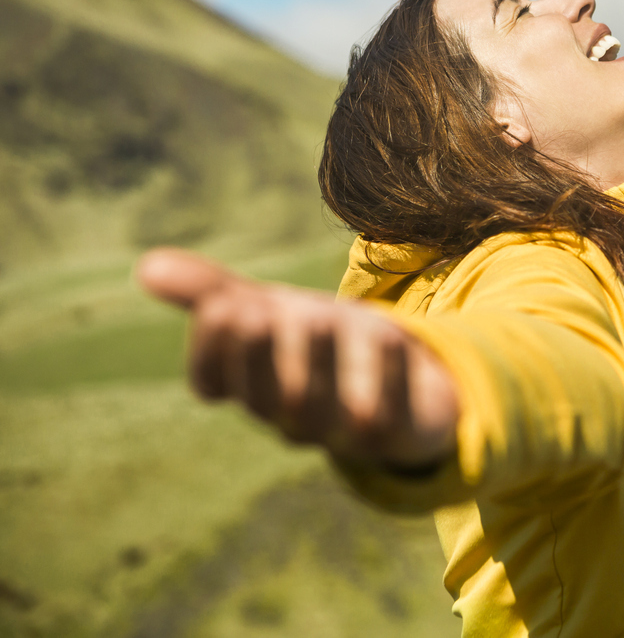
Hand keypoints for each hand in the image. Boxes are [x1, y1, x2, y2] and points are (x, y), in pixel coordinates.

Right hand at [136, 248, 458, 467]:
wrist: (405, 377)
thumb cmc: (318, 343)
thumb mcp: (267, 310)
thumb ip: (211, 292)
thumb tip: (145, 265)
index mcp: (251, 386)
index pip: (213, 381)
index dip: (212, 348)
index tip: (222, 304)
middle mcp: (291, 415)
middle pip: (265, 398)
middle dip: (258, 355)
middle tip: (256, 309)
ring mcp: (343, 430)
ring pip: (322, 411)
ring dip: (319, 363)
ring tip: (317, 316)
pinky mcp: (398, 431)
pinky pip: (389, 417)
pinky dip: (388, 376)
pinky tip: (389, 334)